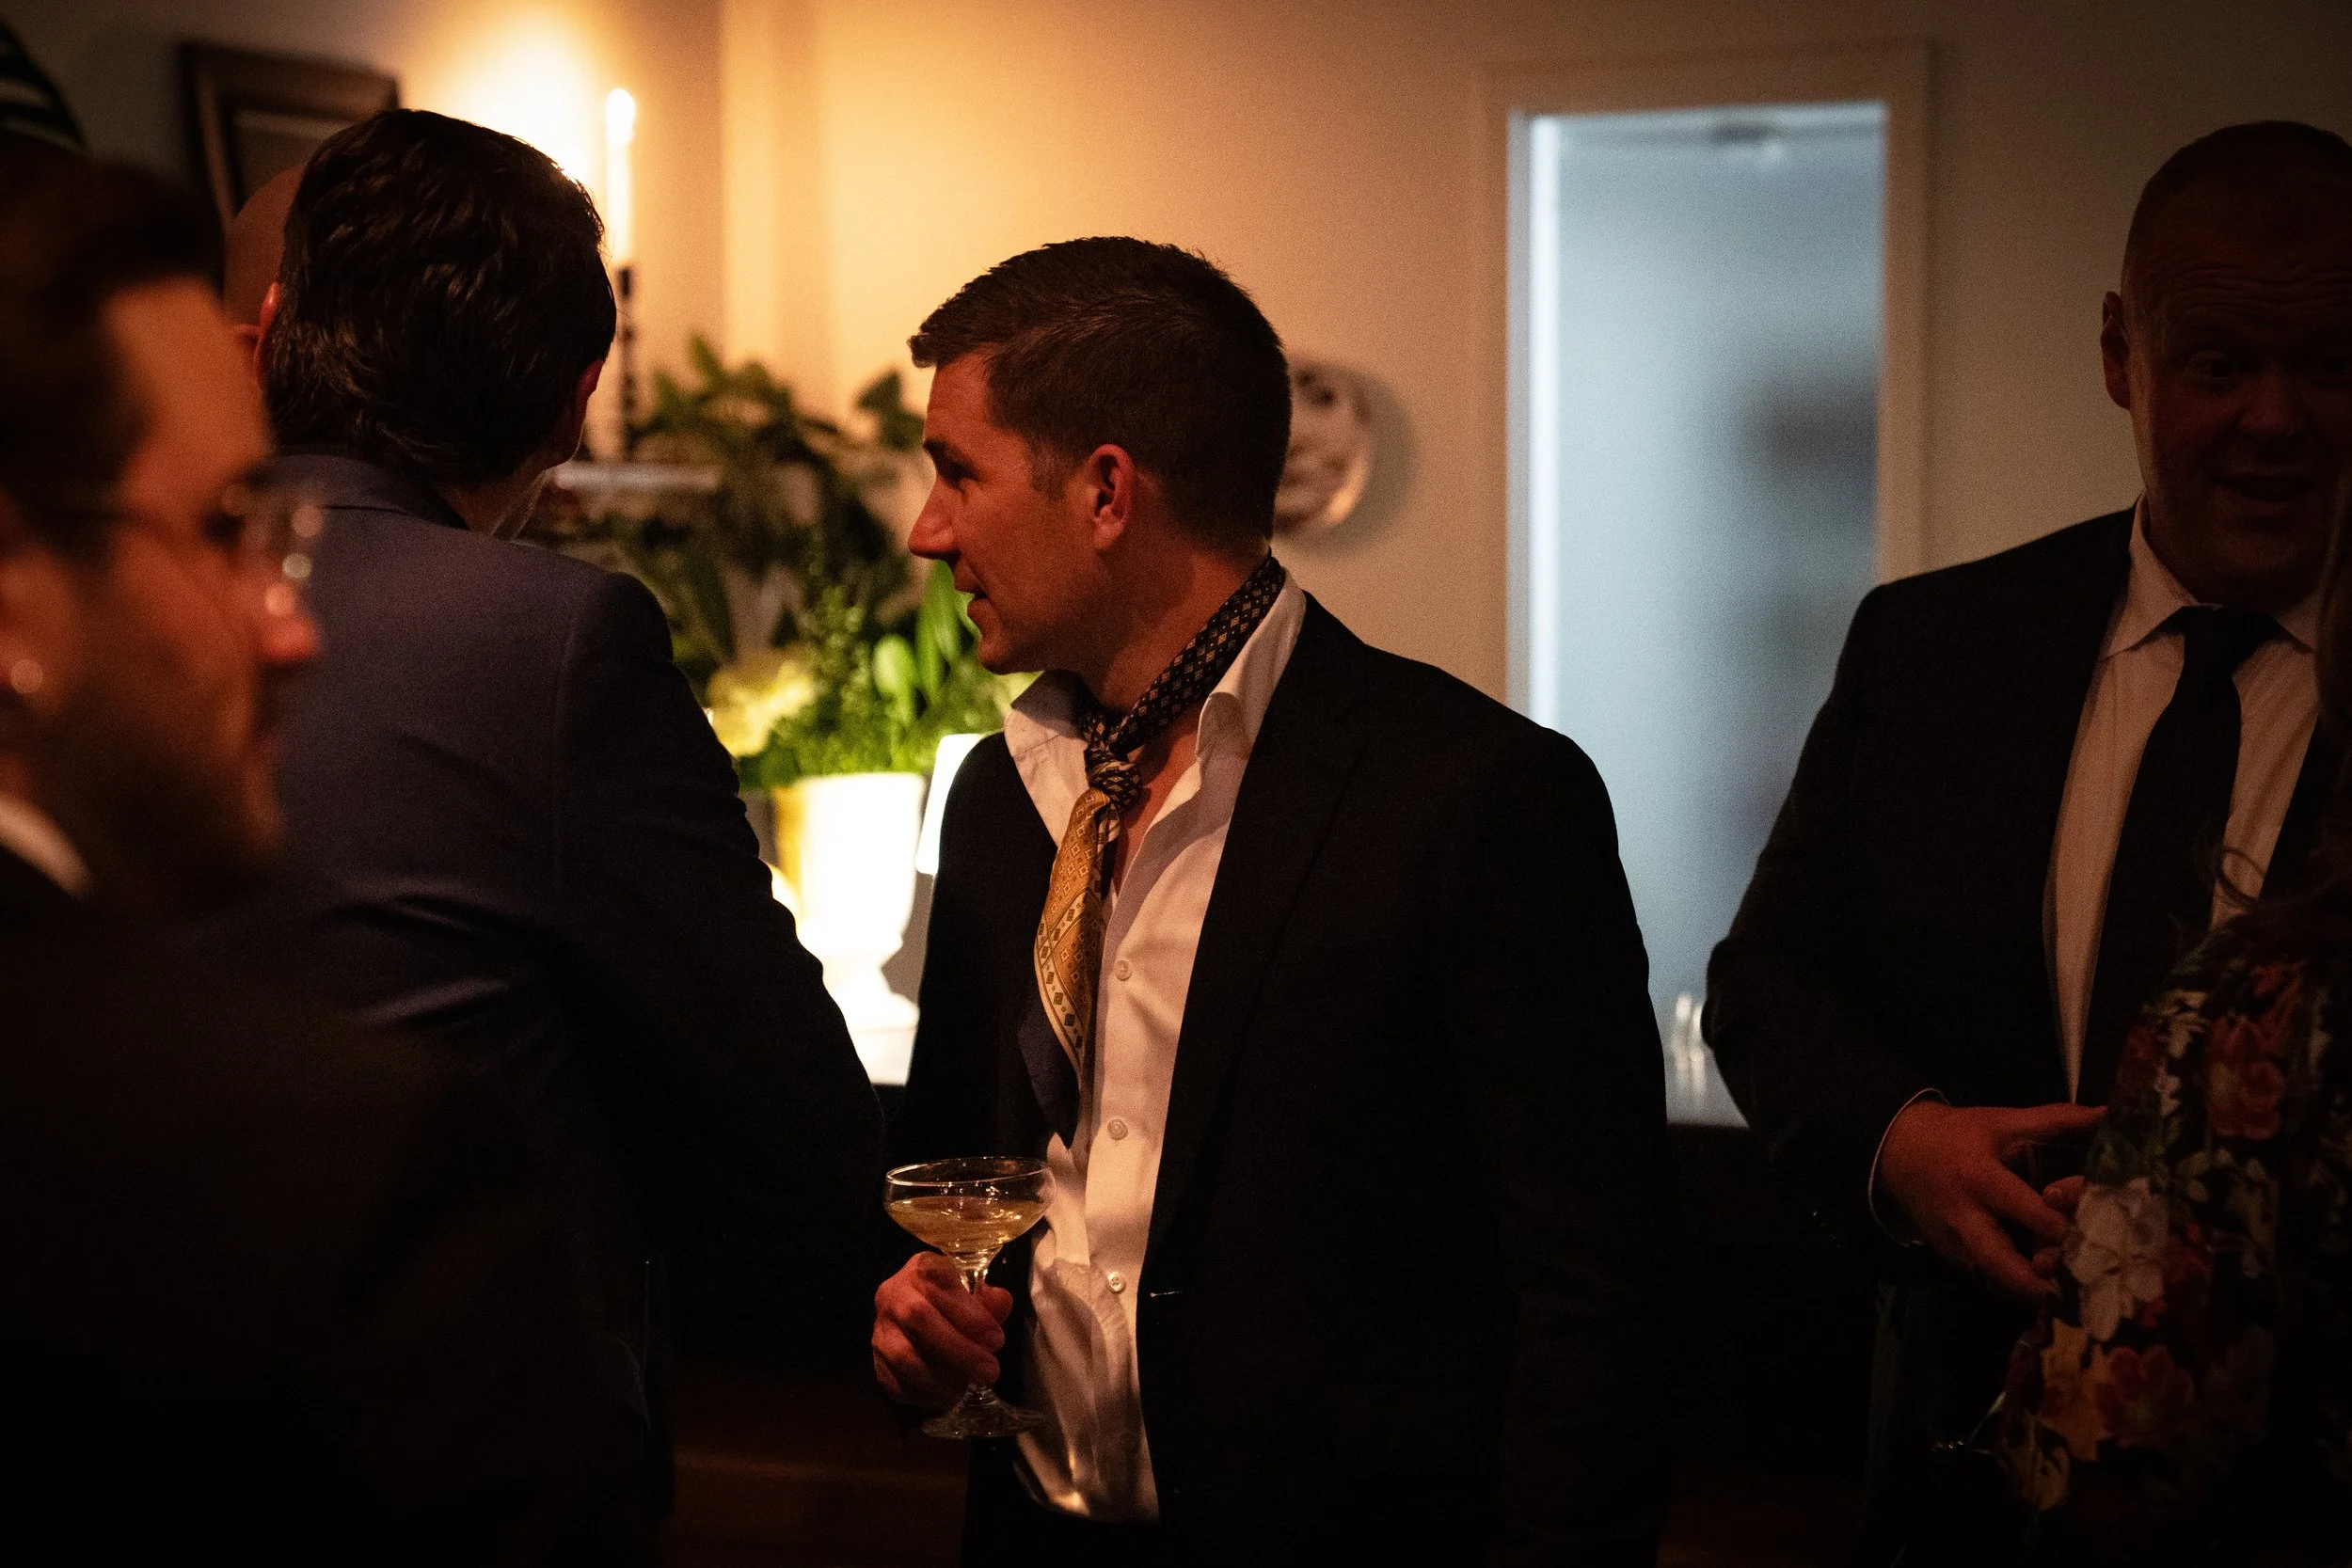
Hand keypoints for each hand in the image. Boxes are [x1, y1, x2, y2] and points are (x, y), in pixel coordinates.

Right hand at [872, 1253, 1013, 1411]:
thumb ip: (988, 1301)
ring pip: (904, 1357)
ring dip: (942, 1377)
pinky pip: (897, 1384)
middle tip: (989, 1371)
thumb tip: (1000, 1301)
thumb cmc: (950, 1304)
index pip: (940, 1284)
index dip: (969, 1314)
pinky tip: (948, 1395)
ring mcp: (880, 1331)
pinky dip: (926, 1395)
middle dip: (959, 1350)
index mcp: (920, 1270)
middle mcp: (893, 1295)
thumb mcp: (972, 1294)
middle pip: (919, 1320)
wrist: (912, 1320)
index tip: (996, 1339)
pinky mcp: (876, 1364)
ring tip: (968, 1386)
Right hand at [1877, 1101, 2103, 1300]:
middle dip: (2038, 1283)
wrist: (1897, 1151)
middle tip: (2078, 1293)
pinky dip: (2014, 1288)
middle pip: (1999, 1263)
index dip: (2059, 1227)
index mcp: (1979, 1178)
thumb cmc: (1957, 1135)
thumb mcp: (2002, 1122)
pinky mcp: (1950, 1258)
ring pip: (1992, 1281)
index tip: (2097, 1238)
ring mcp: (1953, 1243)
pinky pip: (1985, 1281)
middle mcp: (1963, 1217)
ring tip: (2068, 1300)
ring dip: (2028, 1292)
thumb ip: (2056, 1120)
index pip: (2024, 1209)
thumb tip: (2108, 1113)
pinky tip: (2042, 1290)